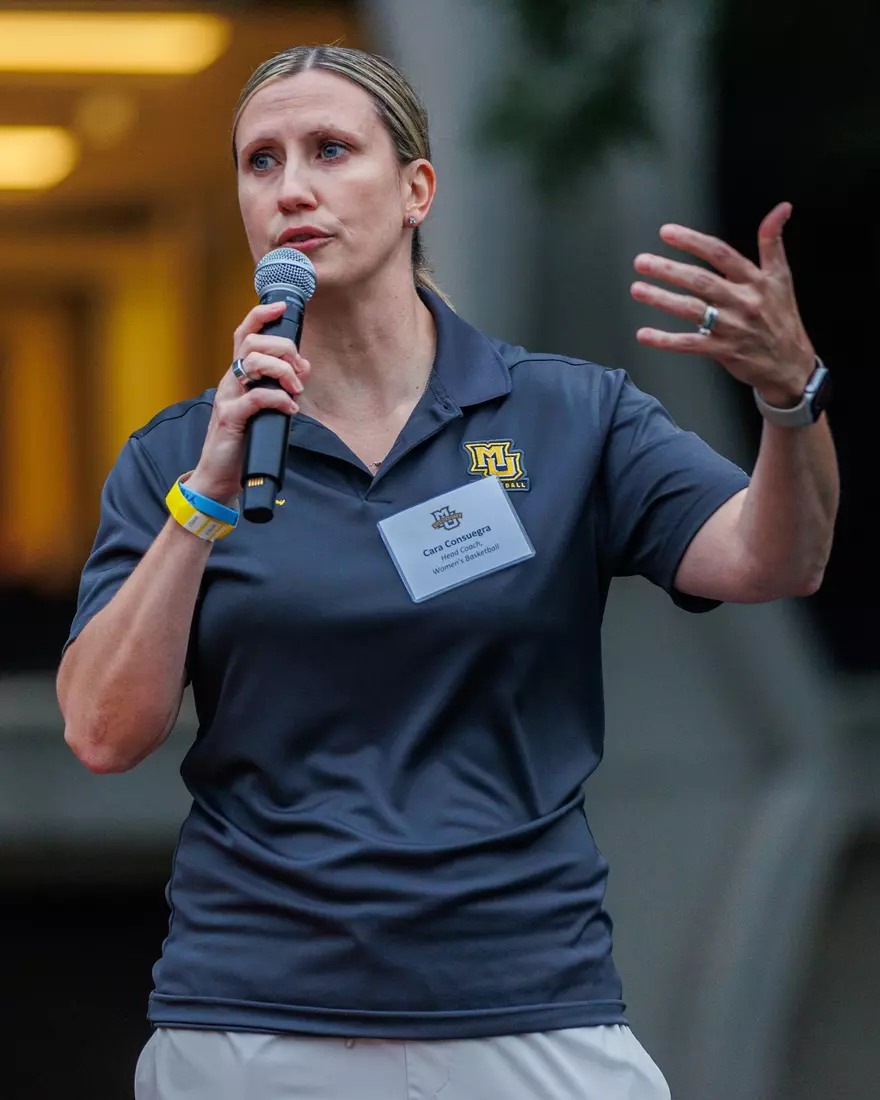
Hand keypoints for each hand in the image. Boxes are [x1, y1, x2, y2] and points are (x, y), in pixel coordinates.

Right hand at [188, 301, 310, 502]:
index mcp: (236, 377)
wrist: (219, 477)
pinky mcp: (231, 419)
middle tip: (300, 372)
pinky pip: (257, 397)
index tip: (282, 307)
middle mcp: (229, 382)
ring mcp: (228, 398)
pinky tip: (289, 411)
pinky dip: (279, 399)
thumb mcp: (265, 410)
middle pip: (252, 343)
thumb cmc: (243, 442)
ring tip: (296, 391)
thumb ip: (281, 388)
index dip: (261, 315)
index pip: (244, 335)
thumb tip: (304, 368)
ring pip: (253, 363)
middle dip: (283, 348)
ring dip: (282, 372)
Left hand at [631, 202, 814, 406]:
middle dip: (669, 270)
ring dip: (662, 299)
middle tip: (642, 262)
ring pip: (692, 311)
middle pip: (701, 281)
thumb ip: (773, 241)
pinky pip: (690, 344)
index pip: (721, 254)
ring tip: (637, 289)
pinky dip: (666, 340)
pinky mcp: (722, 351)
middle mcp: (743, 302)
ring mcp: (732, 328)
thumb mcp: (782, 277)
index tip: (667, 233)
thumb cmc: (781, 317)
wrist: (790, 364)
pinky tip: (644, 334)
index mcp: (755, 280)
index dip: (693, 242)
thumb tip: (782, 208)